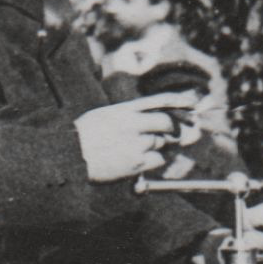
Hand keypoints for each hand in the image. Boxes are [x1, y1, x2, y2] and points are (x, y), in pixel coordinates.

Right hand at [77, 93, 194, 183]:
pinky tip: (135, 161)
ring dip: (155, 147)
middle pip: (166, 123)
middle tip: (169, 135)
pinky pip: (157, 160)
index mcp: (124, 110)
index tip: (194, 102)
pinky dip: (152, 161)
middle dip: (172, 129)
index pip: (159, 101)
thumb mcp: (104, 116)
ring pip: (161, 143)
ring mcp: (136, 143)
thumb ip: (128, 116)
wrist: (68, 156)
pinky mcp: (136, 162)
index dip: (179, 101)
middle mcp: (133, 124)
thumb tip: (153, 124)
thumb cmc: (83, 137)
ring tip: (132, 150)